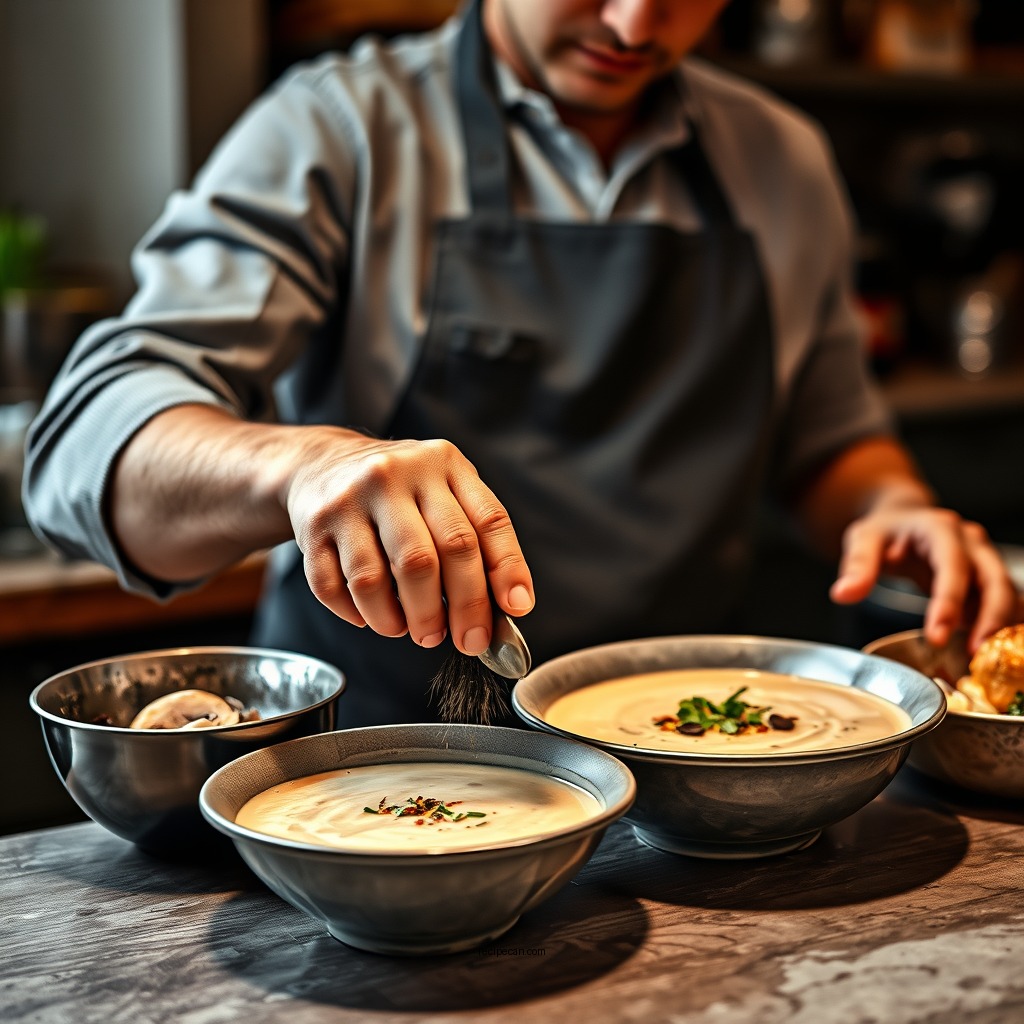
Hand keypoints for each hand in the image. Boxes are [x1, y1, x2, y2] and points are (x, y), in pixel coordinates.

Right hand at [284, 430, 534, 654]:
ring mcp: (350, 499)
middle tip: (467, 640)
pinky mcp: (313, 526)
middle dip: (458, 609)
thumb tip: (507, 606)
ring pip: (377, 580)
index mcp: (443, 464)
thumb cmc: (401, 490)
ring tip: (414, 630)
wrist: (324, 463)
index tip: (516, 608)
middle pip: (433, 556)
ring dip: (402, 621)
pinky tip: (373, 617)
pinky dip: (359, 615)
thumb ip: (477, 540)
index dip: (506, 569)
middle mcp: (396, 475)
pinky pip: (334, 588)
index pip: (486, 521)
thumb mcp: (446, 491)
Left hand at [829, 507, 1017, 651]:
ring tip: (981, 657)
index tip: (937, 634)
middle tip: (973, 653)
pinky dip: (1000, 624)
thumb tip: (842, 594)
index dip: (949, 600)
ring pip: (1005, 592)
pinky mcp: (986, 577)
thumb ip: (857, 566)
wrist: (903, 520)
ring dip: (999, 625)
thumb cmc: (885, 531)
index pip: (952, 565)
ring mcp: (983, 558)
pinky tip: (986, 648)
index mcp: (939, 528)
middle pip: (993, 579)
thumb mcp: (863, 539)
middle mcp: (970, 542)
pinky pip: (1003, 601)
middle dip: (988, 617)